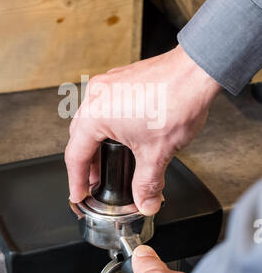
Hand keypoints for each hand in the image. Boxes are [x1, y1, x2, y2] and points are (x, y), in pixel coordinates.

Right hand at [65, 45, 220, 214]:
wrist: (196, 70)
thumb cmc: (176, 99)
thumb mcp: (158, 152)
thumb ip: (147, 183)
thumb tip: (145, 202)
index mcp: (95, 114)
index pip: (75, 156)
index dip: (76, 181)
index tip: (79, 194)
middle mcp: (96, 95)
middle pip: (79, 137)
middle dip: (86, 163)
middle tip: (94, 182)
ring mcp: (108, 84)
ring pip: (92, 119)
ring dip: (97, 143)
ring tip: (109, 160)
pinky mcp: (121, 79)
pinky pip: (106, 105)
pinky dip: (108, 125)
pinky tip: (124, 134)